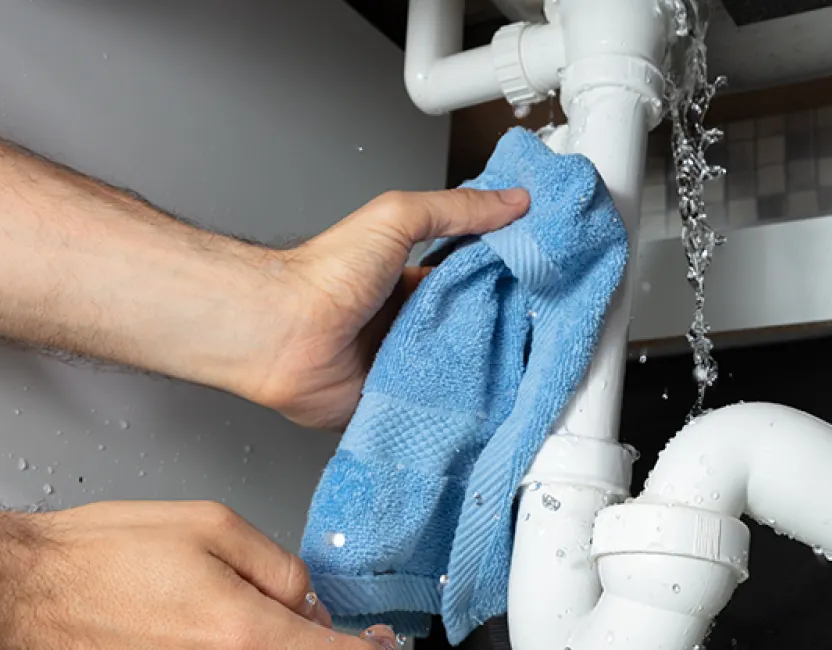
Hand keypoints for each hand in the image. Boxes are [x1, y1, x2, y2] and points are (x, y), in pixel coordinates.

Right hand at [23, 501, 401, 648]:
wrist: (22, 594)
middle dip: (320, 644)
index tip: (383, 643)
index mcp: (244, 635)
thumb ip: (281, 569)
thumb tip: (313, 607)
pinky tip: (220, 629)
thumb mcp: (213, 528)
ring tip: (250, 617)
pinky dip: (241, 649)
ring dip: (280, 646)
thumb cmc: (100, 558)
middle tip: (322, 625)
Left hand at [242, 188, 528, 428]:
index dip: (509, 277)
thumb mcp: (397, 217)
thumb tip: (511, 200)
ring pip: (464, 368)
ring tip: (527, 365)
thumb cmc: (326, 272)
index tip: (545, 278)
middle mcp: (413, 322)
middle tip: (546, 328)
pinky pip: (438, 405)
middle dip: (508, 328)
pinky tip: (489, 399)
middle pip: (477, 326)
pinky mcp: (397, 399)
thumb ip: (455, 208)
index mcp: (414, 280)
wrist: (285, 331)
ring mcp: (405, 363)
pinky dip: (461, 404)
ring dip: (488, 367)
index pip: (476, 278)